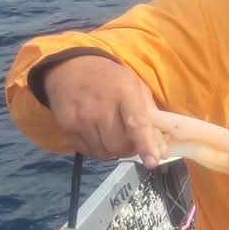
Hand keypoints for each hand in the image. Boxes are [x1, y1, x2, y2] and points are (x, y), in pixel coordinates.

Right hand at [43, 55, 162, 166]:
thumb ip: (150, 112)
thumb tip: (161, 143)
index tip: (152, 161)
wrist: (70, 68)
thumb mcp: (135, 85)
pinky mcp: (66, 126)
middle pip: (119, 145)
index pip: (136, 124)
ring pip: (104, 152)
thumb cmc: (110, 79)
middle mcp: (100, 106)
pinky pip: (88, 151)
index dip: (145, 145)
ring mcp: (81, 117)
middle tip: (130, 139)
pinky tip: (97, 132)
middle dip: (129, 148)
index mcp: (124, 92)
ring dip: (113, 149)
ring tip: (112, 133)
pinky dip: (97, 148)